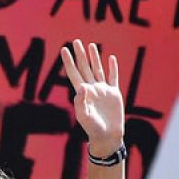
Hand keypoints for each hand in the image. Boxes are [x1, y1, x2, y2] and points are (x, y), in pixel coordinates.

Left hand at [60, 39, 124, 155]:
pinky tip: (111, 58)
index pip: (74, 73)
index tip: (64, 49)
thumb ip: (81, 102)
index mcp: (82, 93)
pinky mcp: (114, 94)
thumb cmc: (93, 128)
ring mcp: (103, 90)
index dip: (69, 61)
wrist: (107, 136)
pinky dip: (113, 68)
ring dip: (95, 58)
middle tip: (76, 41)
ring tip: (91, 46)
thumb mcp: (84, 116)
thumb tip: (82, 86)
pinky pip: (113, 77)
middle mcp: (92, 89)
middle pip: (85, 68)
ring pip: (98, 70)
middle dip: (80, 55)